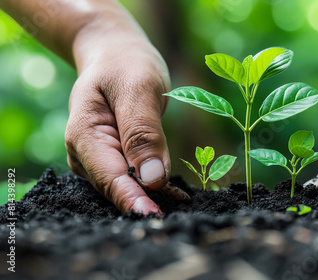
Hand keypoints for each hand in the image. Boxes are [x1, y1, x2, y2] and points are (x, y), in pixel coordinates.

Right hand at [65, 41, 187, 213]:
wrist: (114, 55)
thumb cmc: (125, 65)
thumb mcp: (139, 89)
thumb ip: (143, 133)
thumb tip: (152, 178)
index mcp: (84, 135)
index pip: (110, 178)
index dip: (133, 200)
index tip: (155, 217)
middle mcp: (84, 153)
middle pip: (116, 188)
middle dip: (145, 202)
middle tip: (178, 213)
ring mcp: (96, 159)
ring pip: (125, 186)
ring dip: (151, 196)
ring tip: (180, 203)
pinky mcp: (111, 159)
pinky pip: (131, 178)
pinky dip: (151, 184)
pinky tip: (173, 191)